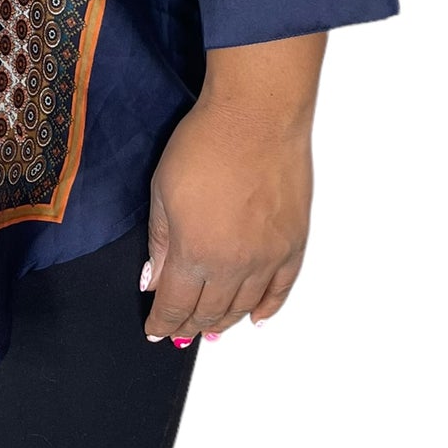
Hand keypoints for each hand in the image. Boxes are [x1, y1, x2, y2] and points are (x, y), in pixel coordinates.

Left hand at [142, 30, 326, 346]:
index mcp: (196, 254)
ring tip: (211, 330)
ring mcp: (269, 257)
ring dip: (225, 322)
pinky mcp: (293, 243)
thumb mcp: (163, 191)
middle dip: (190, 326)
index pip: (176, 305)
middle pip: (210, 312)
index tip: (155, 328)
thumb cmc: (206, 143)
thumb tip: (154, 281)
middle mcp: (235, 265)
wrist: (257, 115)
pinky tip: (256, 318)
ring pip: (245, 307)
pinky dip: (268, 308)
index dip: (163, 321)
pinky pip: (281, 289)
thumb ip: (160, 242)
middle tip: (179, 332)